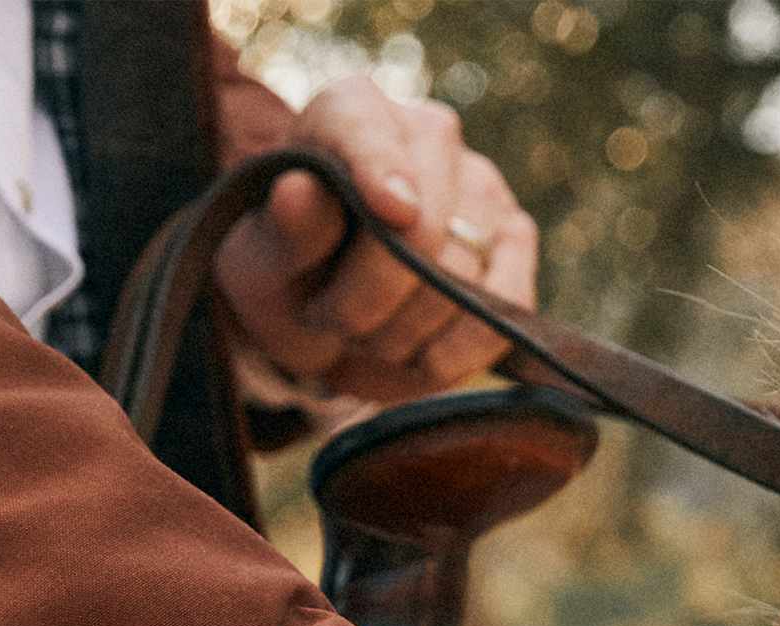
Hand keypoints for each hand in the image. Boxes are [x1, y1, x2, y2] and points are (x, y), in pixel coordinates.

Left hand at [215, 75, 537, 405]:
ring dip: (406, 335)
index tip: (392, 213)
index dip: (381, 171)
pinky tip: (421, 359)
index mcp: (353, 111)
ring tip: (371, 336)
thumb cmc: (293, 273)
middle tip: (333, 321)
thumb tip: (298, 193)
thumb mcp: (264, 258)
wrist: (329, 313)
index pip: (367, 133)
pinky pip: (503, 311)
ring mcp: (482, 188)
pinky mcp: (515, 243)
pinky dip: (457, 352)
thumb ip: (285, 228)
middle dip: (371, 302)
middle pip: (423, 232)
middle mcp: (429, 134)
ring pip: (463, 283)